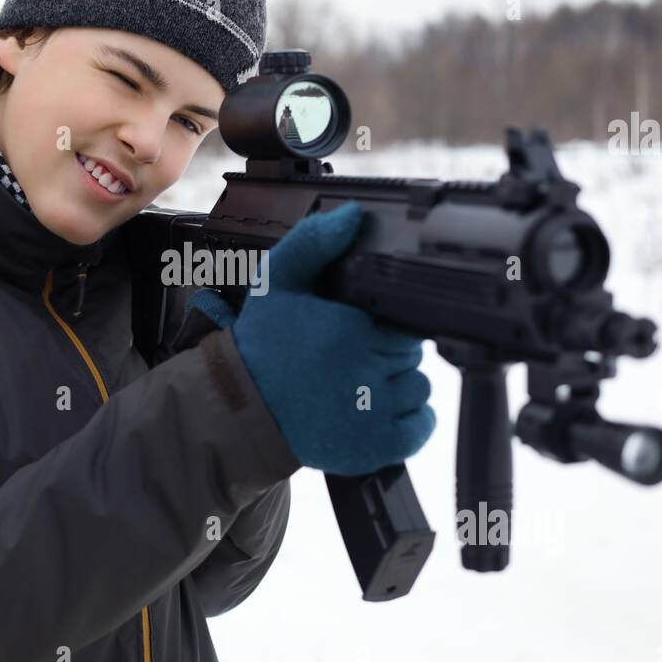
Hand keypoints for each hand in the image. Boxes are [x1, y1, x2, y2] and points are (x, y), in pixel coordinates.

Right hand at [191, 201, 435, 474]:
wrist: (241, 408)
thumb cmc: (262, 346)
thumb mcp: (277, 283)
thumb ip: (314, 243)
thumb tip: (353, 217)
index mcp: (348, 328)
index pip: (403, 319)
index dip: (386, 322)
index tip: (362, 329)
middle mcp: (365, 369)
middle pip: (413, 353)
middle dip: (390, 351)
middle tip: (356, 356)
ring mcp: (373, 411)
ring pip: (419, 387)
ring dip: (400, 385)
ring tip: (363, 384)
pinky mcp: (375, 445)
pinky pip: (421, 426)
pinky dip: (412, 420)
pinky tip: (379, 409)